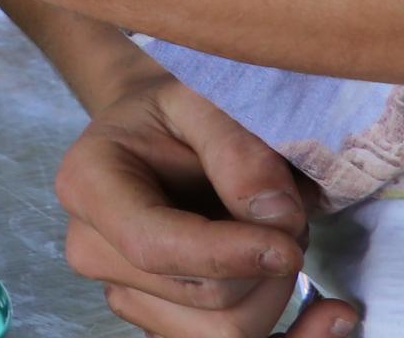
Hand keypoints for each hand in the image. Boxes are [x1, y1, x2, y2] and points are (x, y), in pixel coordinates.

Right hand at [58, 70, 356, 337]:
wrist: (154, 136)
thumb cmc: (173, 116)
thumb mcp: (199, 100)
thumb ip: (234, 147)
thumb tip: (274, 215)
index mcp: (88, 186)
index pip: (152, 246)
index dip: (225, 255)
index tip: (287, 246)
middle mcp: (94, 250)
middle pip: (204, 296)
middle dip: (268, 267)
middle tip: (294, 218)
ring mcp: (125, 293)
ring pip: (222, 332)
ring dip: (275, 293)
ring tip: (284, 242)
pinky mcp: (160, 320)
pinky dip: (289, 336)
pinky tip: (324, 315)